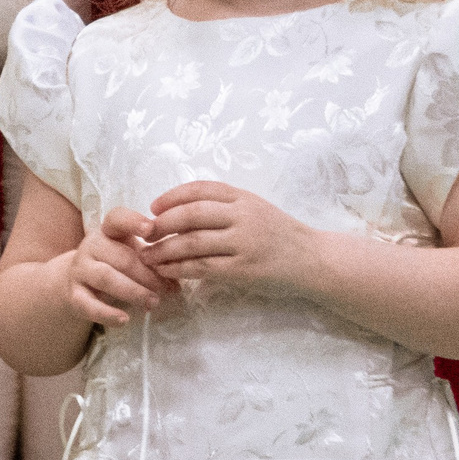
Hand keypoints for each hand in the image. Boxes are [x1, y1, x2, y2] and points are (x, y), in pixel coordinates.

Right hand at [58, 207, 172, 326]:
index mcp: (108, 231)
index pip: (117, 219)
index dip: (133, 222)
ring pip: (106, 278)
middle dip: (148, 275)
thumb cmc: (113, 266)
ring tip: (153, 303)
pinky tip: (124, 320)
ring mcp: (80, 269)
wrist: (75, 282)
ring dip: (133, 291)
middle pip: (121, 257)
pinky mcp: (73, 294)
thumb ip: (151, 261)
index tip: (150, 230)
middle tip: (168, 289)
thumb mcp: (130, 255)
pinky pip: (89, 304)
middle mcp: (91, 246)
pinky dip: (107, 314)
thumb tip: (176, 280)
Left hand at [141, 181, 320, 294]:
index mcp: (244, 197)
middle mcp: (244, 216)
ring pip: (193, 242)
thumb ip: (225, 206)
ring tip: (147, 255)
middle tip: (145, 233)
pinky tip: (166, 270)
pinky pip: (203, 267)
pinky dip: (179, 268)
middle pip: (192, 214)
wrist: (314, 261)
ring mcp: (244, 243)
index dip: (173, 196)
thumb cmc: (280, 234)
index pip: (201, 189)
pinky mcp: (244, 269)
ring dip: (164, 249)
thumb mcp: (256, 208)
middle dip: (163, 223)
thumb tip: (178, 208)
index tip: (154, 206)